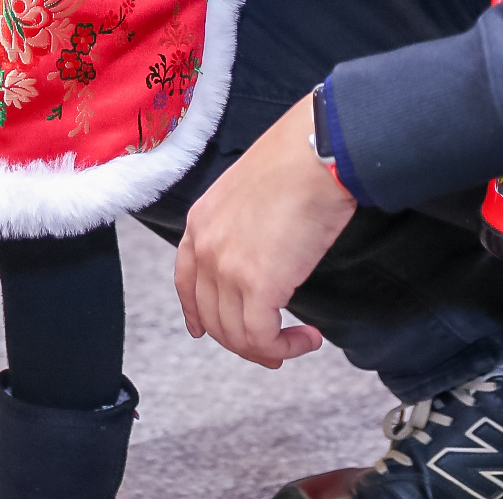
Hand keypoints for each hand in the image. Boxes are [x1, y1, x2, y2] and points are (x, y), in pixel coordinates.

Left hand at [174, 93, 354, 367]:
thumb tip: (263, 254)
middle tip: (275, 348)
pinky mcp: (258, 285)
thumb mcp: (249, 192)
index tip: (206, 331)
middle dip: (244, 342)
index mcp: (200, 222)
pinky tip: (309, 338)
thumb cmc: (297, 162)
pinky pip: (262, 338)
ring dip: (270, 349)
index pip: (186, 282)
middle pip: (213, 318)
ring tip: (300, 341)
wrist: (316, 152)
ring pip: (237, 336)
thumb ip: (243, 226)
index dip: (197, 313)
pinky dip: (286, 348)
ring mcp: (227, 268)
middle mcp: (205, 247)